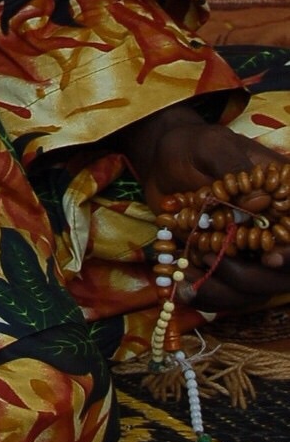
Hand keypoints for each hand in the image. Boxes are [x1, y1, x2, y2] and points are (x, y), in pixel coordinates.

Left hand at [124, 102, 289, 312]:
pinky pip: (227, 296)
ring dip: (222, 289)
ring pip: (255, 292)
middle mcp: (276, 232)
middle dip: (250, 276)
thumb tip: (259, 203)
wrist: (163, 160)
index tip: (270, 257)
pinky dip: (205, 294)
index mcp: (284, 199)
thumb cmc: (193, 147)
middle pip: (282, 274)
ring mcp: (253, 253)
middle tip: (211, 260)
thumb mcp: (212, 146)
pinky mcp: (228, 266)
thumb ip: (233, 168)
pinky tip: (180, 283)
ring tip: (185, 276)